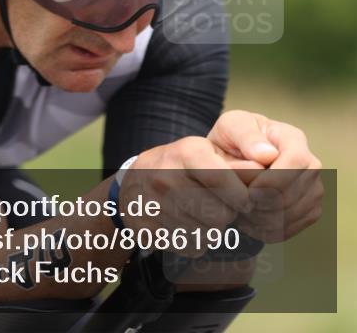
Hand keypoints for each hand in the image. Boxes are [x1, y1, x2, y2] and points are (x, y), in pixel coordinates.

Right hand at [123, 136, 252, 256]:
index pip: (222, 179)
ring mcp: (155, 204)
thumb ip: (236, 162)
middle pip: (220, 215)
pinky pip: (191, 248)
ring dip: (213, 230)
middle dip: (228, 215)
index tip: (245, 201)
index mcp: (185, 151)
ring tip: (201, 215)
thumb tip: (265, 166)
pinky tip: (186, 225)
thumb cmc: (181, 167)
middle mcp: (166, 176)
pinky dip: (196, 242)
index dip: (242, 196)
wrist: (133, 185)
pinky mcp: (149, 231)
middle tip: (220, 207)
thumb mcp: (205, 153)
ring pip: (208, 235)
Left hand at [208, 110, 323, 240]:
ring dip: (265, 218)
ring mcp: (313, 188)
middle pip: (297, 191)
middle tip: (241, 205)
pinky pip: (292, 228)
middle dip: (267, 203)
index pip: (297, 161)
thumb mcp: (231, 126)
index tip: (250, 191)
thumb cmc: (231, 138)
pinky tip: (249, 220)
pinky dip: (268, 229)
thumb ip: (246, 136)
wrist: (234, 156)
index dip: (275, 180)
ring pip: (295, 213)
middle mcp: (309, 163)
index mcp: (292, 137)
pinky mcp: (308, 210)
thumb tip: (268, 155)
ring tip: (241, 212)